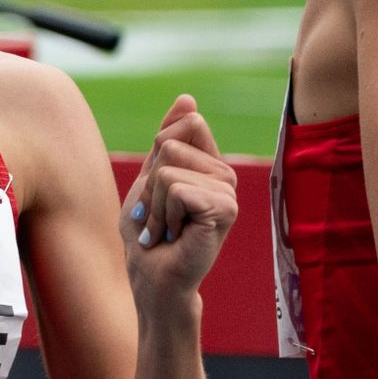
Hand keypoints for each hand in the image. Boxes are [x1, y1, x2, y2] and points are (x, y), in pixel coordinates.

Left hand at [120, 95, 239, 301]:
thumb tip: (188, 97)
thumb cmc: (148, 237)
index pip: (184, 124)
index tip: (158, 194)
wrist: (153, 281)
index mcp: (210, 165)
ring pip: (170, 169)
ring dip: (156, 205)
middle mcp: (225, 175)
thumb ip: (167, 141)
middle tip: (160, 218)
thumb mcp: (149, 180)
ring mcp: (228, 191)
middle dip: (151, 184)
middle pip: (171, 144)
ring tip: (167, 230)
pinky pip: (176, 190)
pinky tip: (175, 237)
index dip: (157, 156)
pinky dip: (164, 216)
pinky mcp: (225, 209)